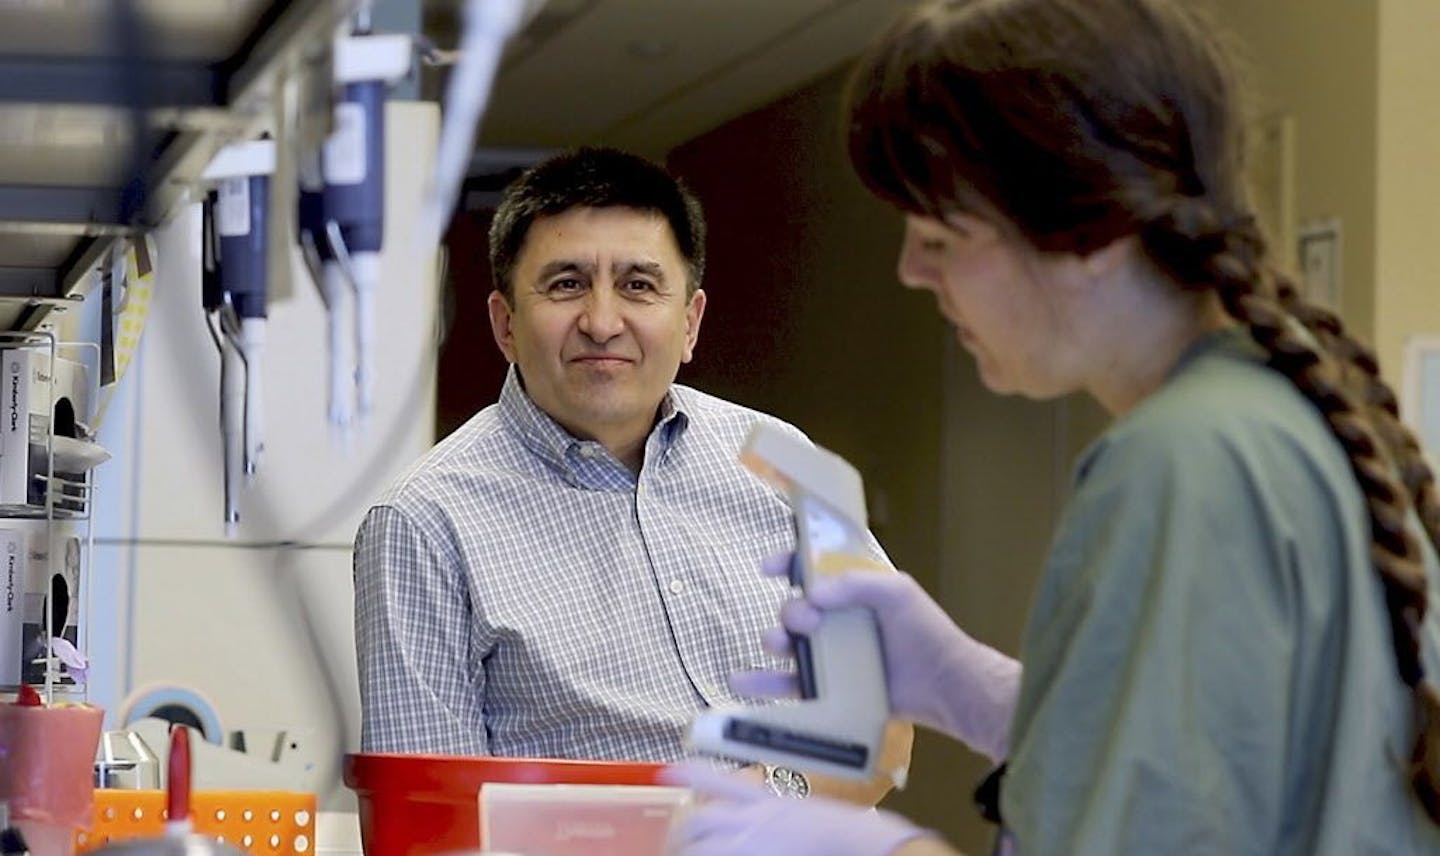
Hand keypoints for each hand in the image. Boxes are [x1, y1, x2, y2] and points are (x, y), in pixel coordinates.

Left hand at [663, 762, 929, 855]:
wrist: (859, 842)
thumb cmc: (840, 830)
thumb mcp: (802, 811)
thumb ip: (774, 813)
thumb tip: (756, 819)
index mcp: (767, 801)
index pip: (720, 780)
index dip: (691, 774)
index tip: (667, 770)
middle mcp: (756, 819)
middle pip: (701, 817)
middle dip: (682, 830)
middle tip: (674, 841)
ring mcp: (754, 842)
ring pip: (703, 843)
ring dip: (687, 850)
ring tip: (678, 854)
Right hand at [732, 555, 1019, 761]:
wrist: (944, 684)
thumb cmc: (926, 633)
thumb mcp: (896, 592)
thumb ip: (855, 583)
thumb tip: (811, 594)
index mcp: (853, 594)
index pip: (812, 572)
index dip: (788, 565)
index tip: (769, 567)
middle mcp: (837, 622)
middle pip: (795, 608)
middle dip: (791, 610)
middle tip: (809, 621)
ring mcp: (832, 657)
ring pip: (787, 643)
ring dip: (775, 639)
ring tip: (783, 644)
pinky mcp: (829, 690)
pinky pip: (790, 685)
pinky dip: (763, 683)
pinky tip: (743, 681)